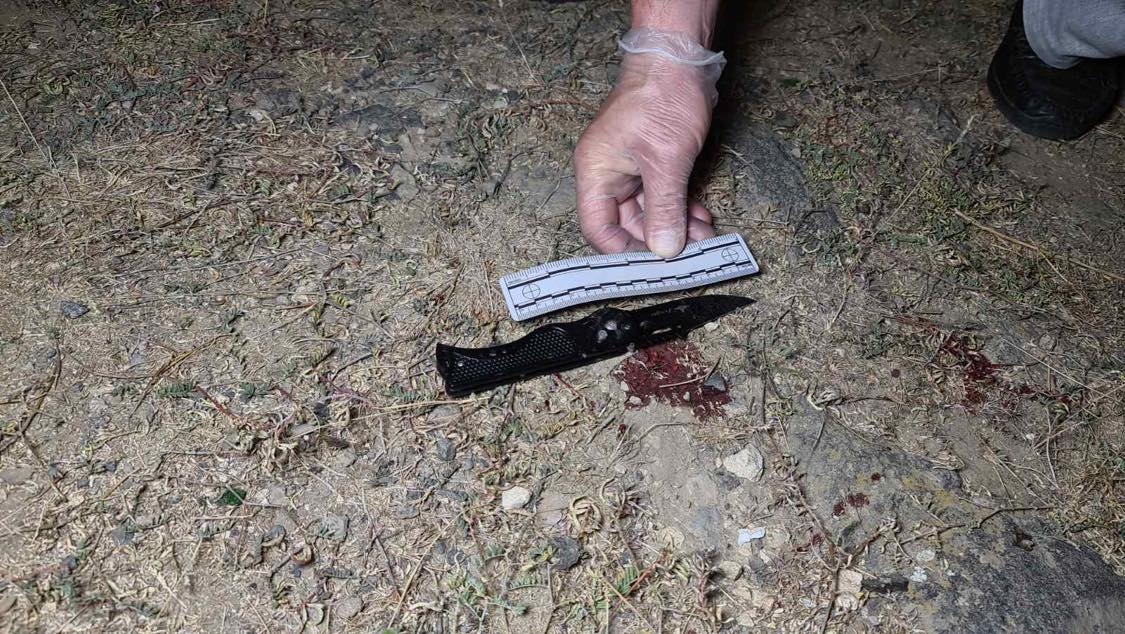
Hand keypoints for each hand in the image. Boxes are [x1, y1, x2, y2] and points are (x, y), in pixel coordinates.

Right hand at [575, 54, 717, 257]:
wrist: (679, 58)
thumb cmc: (662, 96)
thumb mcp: (666, 159)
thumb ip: (664, 207)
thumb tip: (664, 248)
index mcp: (597, 172)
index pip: (598, 228)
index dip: (623, 251)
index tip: (653, 265)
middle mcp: (609, 173)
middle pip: (626, 223)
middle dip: (659, 239)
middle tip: (691, 253)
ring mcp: (631, 168)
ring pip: (649, 211)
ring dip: (675, 225)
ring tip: (704, 235)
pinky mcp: (652, 162)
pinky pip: (662, 195)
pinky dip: (680, 207)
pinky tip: (701, 216)